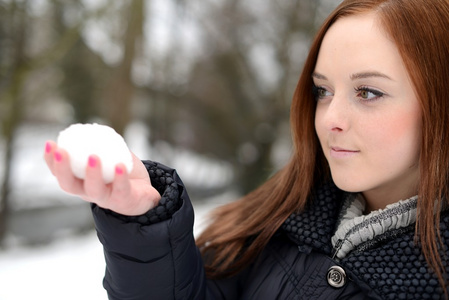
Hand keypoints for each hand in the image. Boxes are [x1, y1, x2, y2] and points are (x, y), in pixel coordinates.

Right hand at [44, 140, 160, 215]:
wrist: (144, 194)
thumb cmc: (122, 174)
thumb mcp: (109, 158)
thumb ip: (100, 146)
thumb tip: (90, 129)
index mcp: (81, 182)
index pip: (61, 173)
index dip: (51, 161)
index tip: (50, 143)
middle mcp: (89, 192)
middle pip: (69, 185)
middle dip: (63, 169)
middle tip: (61, 152)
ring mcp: (106, 199)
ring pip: (94, 190)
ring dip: (92, 174)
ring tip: (93, 156)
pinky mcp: (124, 201)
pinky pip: (121, 189)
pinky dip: (120, 177)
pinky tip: (120, 165)